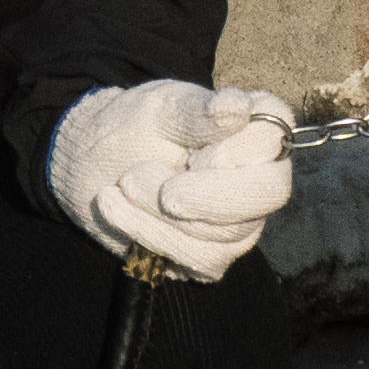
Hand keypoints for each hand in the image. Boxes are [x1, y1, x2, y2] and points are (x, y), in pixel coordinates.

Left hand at [49, 82, 295, 281]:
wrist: (96, 167)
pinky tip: (119, 211)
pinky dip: (150, 236)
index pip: (272, 138)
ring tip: (122, 186)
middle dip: (206, 195)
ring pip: (226, 233)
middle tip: (142, 178)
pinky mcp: (216, 254)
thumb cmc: (134, 128)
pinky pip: (200, 261)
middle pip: (267, 193)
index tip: (191, 153)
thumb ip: (197, 112)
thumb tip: (238, 107)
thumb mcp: (157, 111)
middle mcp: (260, 175)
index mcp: (255, 128)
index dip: (233, 150)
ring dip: (160, 214)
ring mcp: (243, 219)